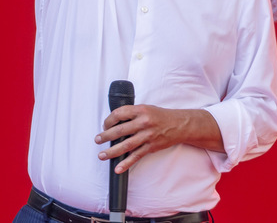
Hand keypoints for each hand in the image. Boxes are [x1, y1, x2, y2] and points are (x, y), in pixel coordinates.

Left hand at [95, 105, 223, 172]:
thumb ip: (132, 113)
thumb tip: (114, 122)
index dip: (109, 120)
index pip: (119, 114)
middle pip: (120, 130)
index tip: (105, 125)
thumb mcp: (146, 109)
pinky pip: (136, 156)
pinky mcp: (151, 146)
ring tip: (102, 155)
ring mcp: (148, 135)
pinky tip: (118, 168)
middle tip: (97, 140)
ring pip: (126, 145)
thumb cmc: (160, 116)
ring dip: (112, 151)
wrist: (179, 124)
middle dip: (105, 136)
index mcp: (141, 110)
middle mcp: (144, 122)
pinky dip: (126, 163)